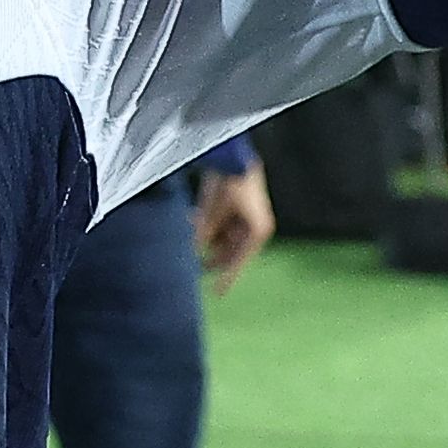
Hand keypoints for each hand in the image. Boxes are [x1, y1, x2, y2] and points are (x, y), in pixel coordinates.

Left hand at [195, 162, 277, 295]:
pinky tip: (191, 217)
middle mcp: (253, 228)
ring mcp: (244, 219)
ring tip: (190, 226)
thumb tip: (194, 249)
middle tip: (192, 265)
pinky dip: (206, 224)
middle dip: (210, 254)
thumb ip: (204, 231)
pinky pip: (218, 224)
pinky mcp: (234, 209)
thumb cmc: (230, 181)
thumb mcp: (213, 210)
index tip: (217, 294)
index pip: (239, 261)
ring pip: (220, 237)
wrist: (233, 153)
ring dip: (205, 236)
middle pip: (229, 251)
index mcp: (257, 231)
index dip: (227, 278)